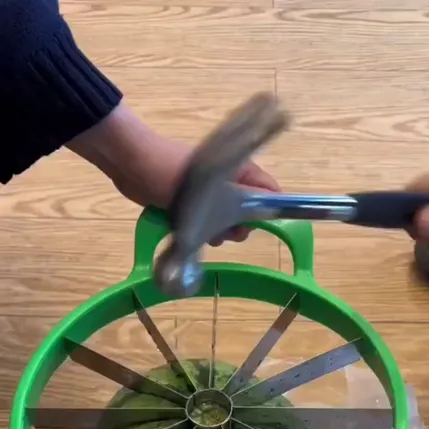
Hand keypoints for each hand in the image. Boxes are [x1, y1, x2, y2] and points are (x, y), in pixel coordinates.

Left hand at [69, 102, 279, 243]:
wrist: (130, 166)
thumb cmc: (172, 172)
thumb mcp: (212, 187)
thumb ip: (244, 199)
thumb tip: (272, 208)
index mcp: (242, 171)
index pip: (269, 194)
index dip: (265, 212)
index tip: (250, 225)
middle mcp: (230, 182)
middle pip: (248, 212)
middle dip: (237, 227)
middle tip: (223, 233)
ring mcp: (210, 194)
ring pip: (226, 221)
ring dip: (218, 233)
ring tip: (204, 235)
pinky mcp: (192, 205)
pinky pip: (206, 224)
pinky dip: (202, 233)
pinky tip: (192, 236)